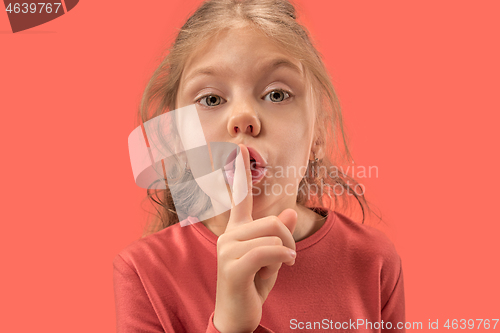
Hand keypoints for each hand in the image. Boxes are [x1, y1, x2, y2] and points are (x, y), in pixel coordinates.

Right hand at [213, 144, 297, 332]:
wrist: (238, 316)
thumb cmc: (253, 285)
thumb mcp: (272, 258)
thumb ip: (278, 235)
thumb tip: (287, 212)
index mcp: (236, 231)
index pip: (238, 197)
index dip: (239, 172)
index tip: (240, 148)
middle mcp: (228, 236)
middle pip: (271, 221)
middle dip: (288, 240)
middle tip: (288, 257)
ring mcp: (227, 251)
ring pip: (272, 236)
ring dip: (285, 253)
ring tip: (279, 266)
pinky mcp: (232, 267)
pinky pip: (267, 251)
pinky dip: (283, 258)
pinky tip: (284, 267)